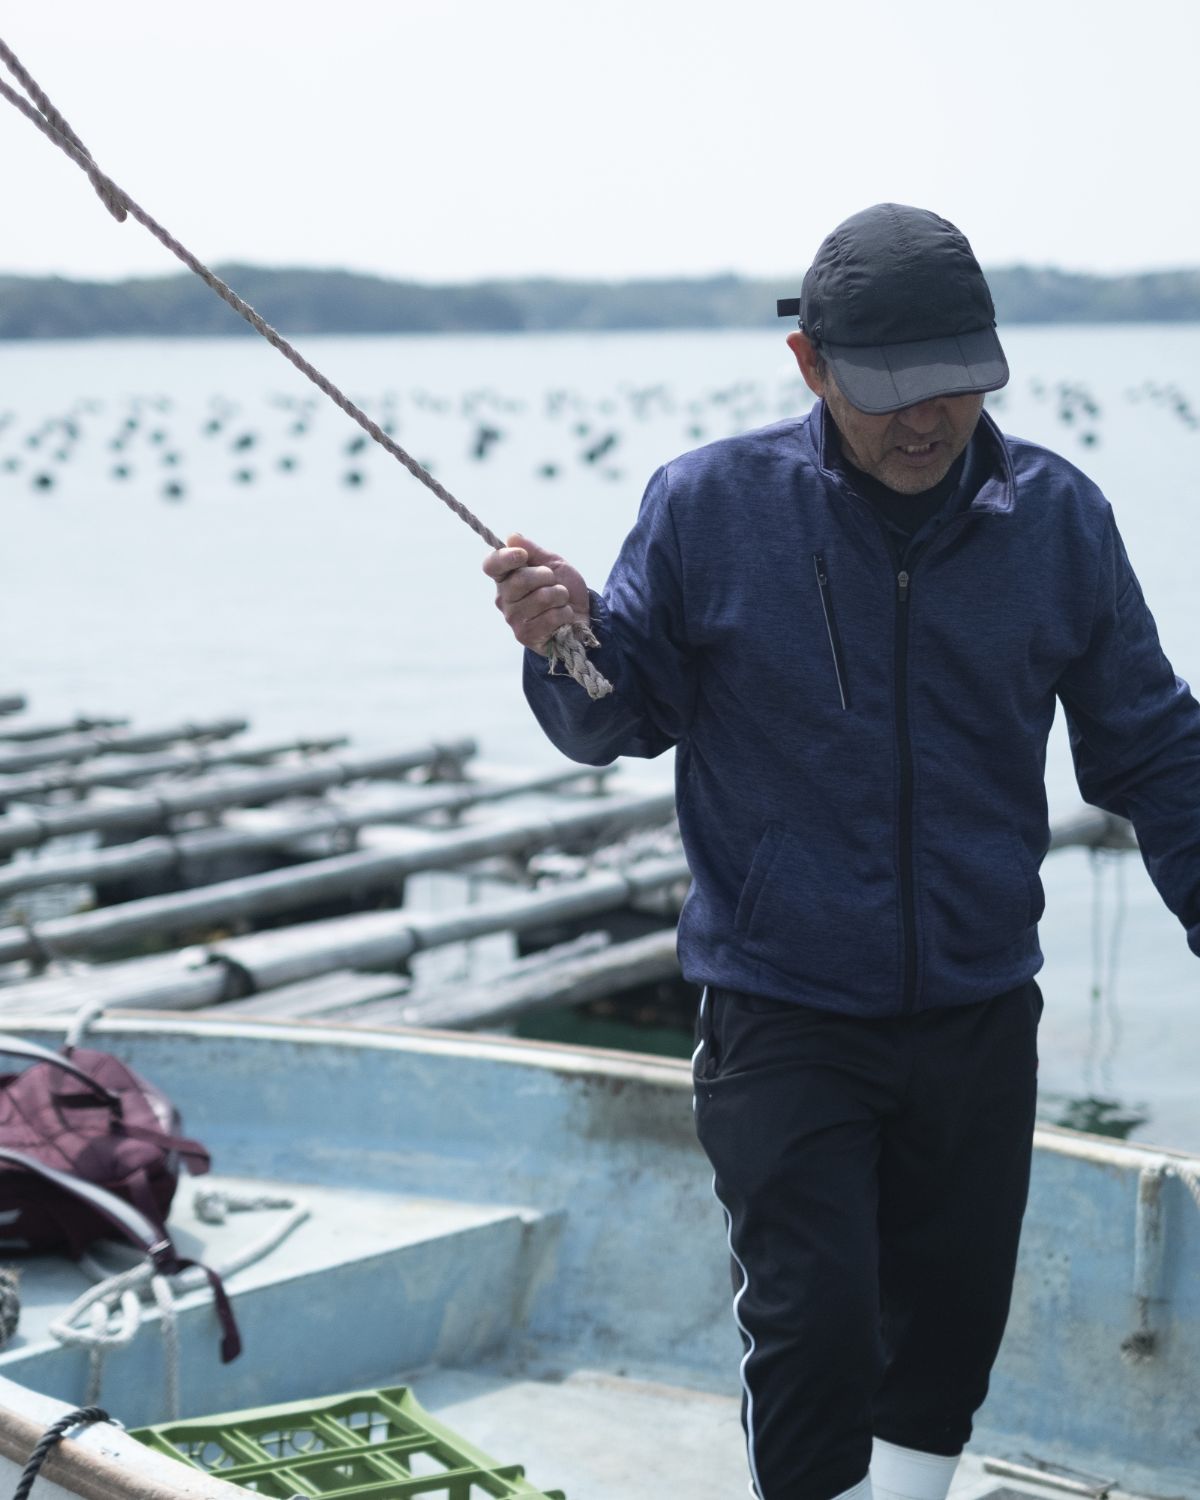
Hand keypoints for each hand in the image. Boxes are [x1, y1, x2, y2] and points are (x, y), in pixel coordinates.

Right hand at [483, 533, 590, 654]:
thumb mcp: (553, 563)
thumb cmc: (563, 587)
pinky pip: (551, 617)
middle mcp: (504, 598)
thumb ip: (533, 550)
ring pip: (540, 598)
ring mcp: (513, 619)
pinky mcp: (525, 635)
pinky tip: (563, 617)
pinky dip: (565, 613)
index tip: (523, 555)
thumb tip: (512, 537)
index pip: (492, 565)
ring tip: (561, 601)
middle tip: (554, 582)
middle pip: (519, 580)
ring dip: (560, 596)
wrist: (581, 615)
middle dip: (546, 576)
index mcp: (506, 577)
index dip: (505, 558)